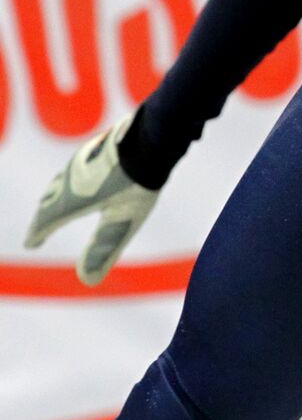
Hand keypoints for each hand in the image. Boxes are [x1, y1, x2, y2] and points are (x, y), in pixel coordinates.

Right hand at [23, 111, 158, 285]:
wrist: (151, 138)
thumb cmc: (137, 182)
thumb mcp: (124, 220)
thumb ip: (105, 247)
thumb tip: (89, 280)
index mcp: (70, 198)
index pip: (47, 218)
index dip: (38, 232)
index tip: (31, 243)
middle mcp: (68, 178)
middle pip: (49, 198)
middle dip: (43, 214)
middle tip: (39, 228)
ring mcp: (81, 159)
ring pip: (62, 180)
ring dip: (55, 193)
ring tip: (55, 200)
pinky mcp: (96, 146)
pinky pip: (78, 166)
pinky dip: (73, 178)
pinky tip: (86, 175)